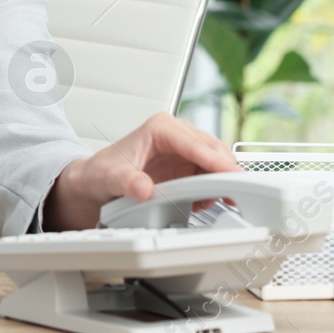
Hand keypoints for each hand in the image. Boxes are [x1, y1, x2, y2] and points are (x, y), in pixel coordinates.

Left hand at [41, 112, 238, 230]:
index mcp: (160, 128)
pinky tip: (203, 203)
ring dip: (221, 183)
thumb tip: (143, 188)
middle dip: (227, 171)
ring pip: (217, 164)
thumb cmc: (101, 173)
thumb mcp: (109, 178)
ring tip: (220, 202)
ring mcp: (185, 152)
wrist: (95, 183)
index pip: (195, 142)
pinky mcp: (188, 168)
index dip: (215, 159)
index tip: (230, 174)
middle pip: (213, 150)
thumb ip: (126, 182)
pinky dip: (212, 191)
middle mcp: (177, 136)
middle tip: (238, 194)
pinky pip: (211, 178)